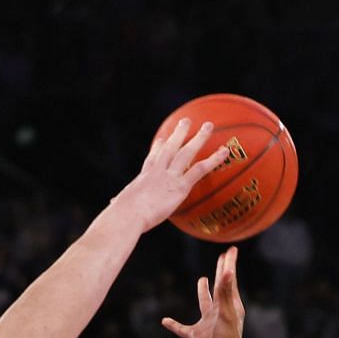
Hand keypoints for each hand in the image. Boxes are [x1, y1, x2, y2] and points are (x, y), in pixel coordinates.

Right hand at [107, 119, 229, 232]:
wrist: (128, 214)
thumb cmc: (121, 215)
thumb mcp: (119, 206)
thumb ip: (119, 204)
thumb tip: (113, 205)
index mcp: (143, 177)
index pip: (153, 159)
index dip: (159, 148)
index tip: (163, 139)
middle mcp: (157, 172)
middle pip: (171, 148)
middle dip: (179, 134)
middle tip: (186, 122)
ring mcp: (169, 176)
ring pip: (187, 152)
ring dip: (198, 138)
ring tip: (208, 126)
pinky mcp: (180, 186)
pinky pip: (200, 170)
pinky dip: (214, 160)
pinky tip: (225, 152)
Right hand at [161, 246, 245, 337]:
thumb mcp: (226, 314)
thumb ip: (225, 292)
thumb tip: (228, 270)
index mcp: (230, 306)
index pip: (229, 280)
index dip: (229, 264)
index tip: (231, 250)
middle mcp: (219, 312)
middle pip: (219, 288)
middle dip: (221, 272)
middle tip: (222, 258)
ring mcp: (207, 323)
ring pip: (204, 303)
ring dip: (203, 292)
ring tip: (202, 279)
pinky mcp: (195, 335)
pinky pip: (182, 328)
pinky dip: (174, 324)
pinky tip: (165, 321)